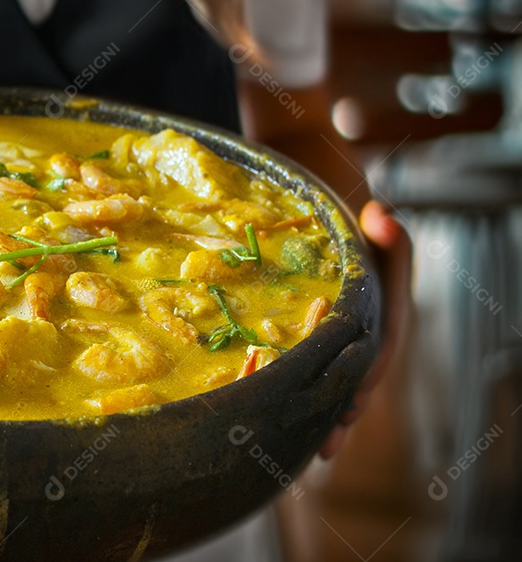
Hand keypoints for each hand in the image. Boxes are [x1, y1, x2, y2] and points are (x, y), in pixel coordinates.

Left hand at [318, 200, 411, 458]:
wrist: (336, 223)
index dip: (364, 380)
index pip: (379, 354)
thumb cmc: (356, 226)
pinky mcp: (319, 346)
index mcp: (385, 315)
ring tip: (304, 450)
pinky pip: (313, 377)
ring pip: (335, 386)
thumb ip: (385, 227)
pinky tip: (279, 425)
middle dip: (340, 413)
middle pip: (357, 382)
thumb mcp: (374, 222)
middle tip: (323, 445)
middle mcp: (367, 336)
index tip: (350, 407)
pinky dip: (302, 401)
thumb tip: (381, 216)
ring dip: (321, 417)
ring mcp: (343, 344)